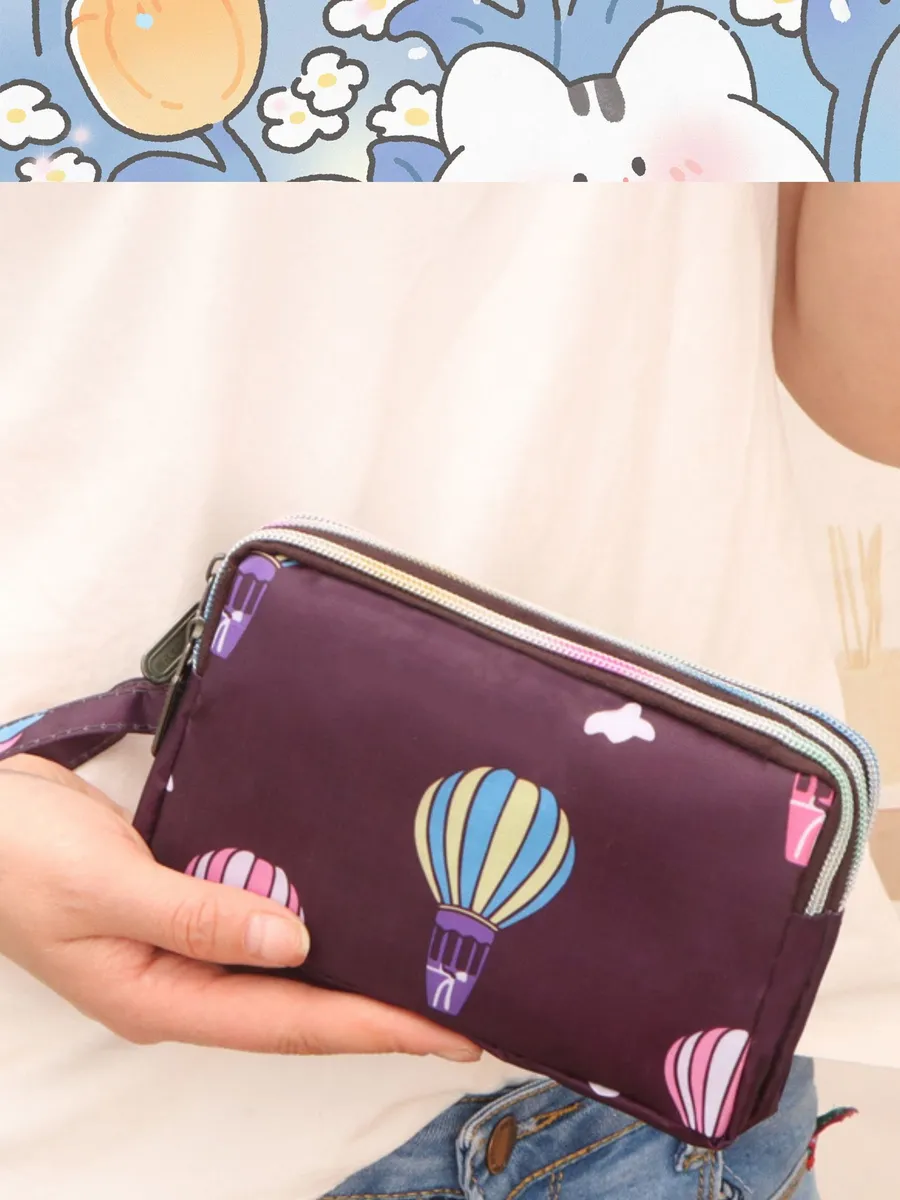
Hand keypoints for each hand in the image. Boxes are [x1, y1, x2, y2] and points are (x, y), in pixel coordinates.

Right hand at [0, 755, 480, 1061]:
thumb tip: (294, 943)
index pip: (289, 1023)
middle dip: (381, 1012)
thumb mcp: (104, 889)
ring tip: (425, 963)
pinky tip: (352, 905)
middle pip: (300, 1008)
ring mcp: (184, 946)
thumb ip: (196, 916)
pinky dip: (312, 920)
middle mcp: (185, 983)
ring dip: (352, 968)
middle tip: (466, 1004)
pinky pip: (262, 920)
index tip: (449, 1028)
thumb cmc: (17, 860)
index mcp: (164, 999)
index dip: (373, 1028)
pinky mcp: (185, 903)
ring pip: (285, 969)